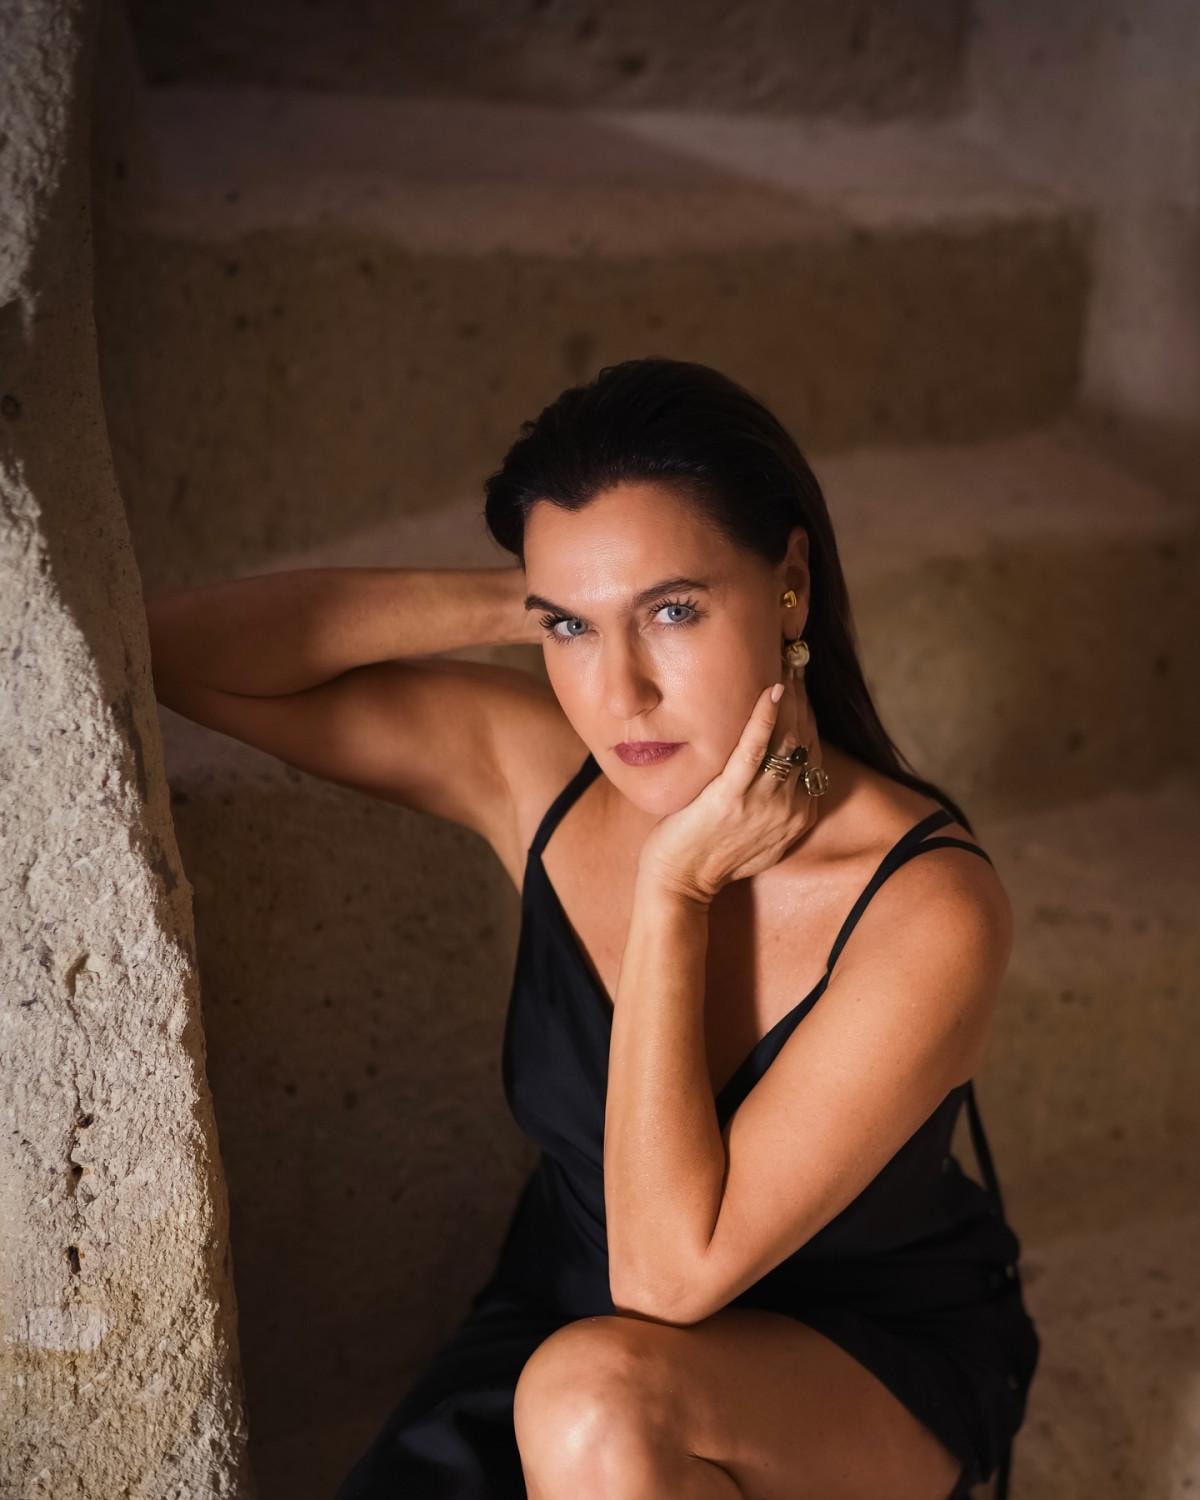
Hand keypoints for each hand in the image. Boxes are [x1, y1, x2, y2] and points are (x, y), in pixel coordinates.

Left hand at [638, 671, 825, 906]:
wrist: (680, 884)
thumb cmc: (711, 855)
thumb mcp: (760, 833)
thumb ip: (776, 803)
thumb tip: (778, 768)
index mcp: (800, 815)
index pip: (813, 752)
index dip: (808, 713)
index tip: (802, 682)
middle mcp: (790, 808)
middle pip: (804, 739)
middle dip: (802, 697)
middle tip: (795, 659)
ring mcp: (763, 803)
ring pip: (786, 738)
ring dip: (788, 697)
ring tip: (783, 662)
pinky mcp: (732, 796)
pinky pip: (755, 749)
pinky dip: (764, 716)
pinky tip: (770, 688)